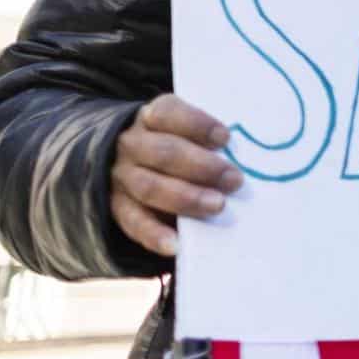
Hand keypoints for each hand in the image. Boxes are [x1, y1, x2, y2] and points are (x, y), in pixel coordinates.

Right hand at [110, 94, 241, 257]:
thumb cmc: (171, 142)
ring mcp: (121, 176)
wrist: (122, 161)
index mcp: (150, 118)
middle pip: (164, 153)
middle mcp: (131, 144)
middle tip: (234, 180)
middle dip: (202, 166)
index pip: (168, 114)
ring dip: (186, 197)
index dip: (197, 124)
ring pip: (149, 186)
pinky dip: (153, 234)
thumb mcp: (181, 130)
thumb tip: (242, 157)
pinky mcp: (116, 206)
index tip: (225, 138)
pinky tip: (175, 244)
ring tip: (218, 205)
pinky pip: (132, 221)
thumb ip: (204, 140)